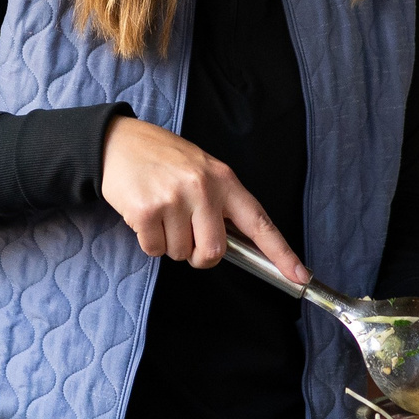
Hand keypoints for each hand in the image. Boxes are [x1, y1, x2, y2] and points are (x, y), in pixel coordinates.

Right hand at [100, 117, 307, 279]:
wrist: (118, 141)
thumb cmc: (163, 159)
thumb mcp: (201, 170)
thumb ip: (221, 202)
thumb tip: (237, 245)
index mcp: (224, 179)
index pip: (260, 222)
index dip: (282, 253)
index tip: (300, 276)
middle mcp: (203, 189)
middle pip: (214, 252)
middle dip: (199, 255)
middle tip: (185, 234)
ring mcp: (174, 200)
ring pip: (181, 254)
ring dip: (170, 243)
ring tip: (161, 211)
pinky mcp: (147, 211)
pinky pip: (155, 249)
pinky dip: (149, 241)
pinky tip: (144, 215)